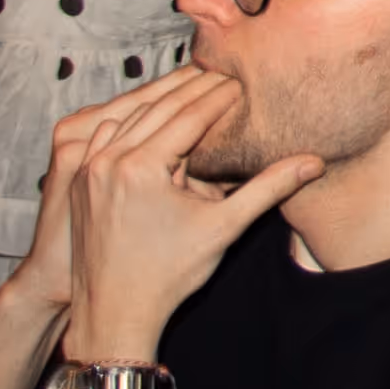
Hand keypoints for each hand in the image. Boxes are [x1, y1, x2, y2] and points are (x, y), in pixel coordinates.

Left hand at [47, 68, 316, 360]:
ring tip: (191, 88)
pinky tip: (150, 119)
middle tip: (221, 74)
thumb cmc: (168, 276)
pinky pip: (105, 136)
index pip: (189, 115)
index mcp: (140, 168)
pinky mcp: (77, 182)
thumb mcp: (223, 229)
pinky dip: (131, 121)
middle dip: (192, 89)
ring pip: (128, 117)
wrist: (113, 314)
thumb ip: (268, 189)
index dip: (219, 96)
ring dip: (161, 100)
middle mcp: (108, 161)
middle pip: (158, 108)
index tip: (242, 82)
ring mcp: (87, 171)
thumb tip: (312, 162)